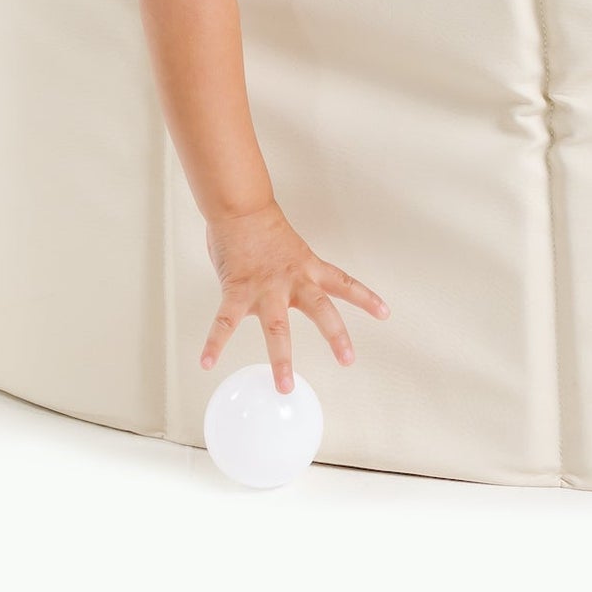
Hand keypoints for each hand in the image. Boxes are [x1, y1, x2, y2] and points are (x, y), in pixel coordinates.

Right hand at [201, 199, 389, 392]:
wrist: (240, 206)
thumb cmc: (260, 225)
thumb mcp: (288, 248)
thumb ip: (287, 273)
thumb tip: (276, 290)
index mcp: (308, 267)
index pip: (344, 283)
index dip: (366, 299)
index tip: (385, 313)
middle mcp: (292, 280)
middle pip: (321, 310)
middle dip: (336, 336)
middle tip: (348, 360)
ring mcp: (265, 288)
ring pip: (277, 328)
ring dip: (281, 359)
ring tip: (284, 386)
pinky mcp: (237, 291)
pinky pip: (225, 322)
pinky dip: (215, 343)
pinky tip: (206, 362)